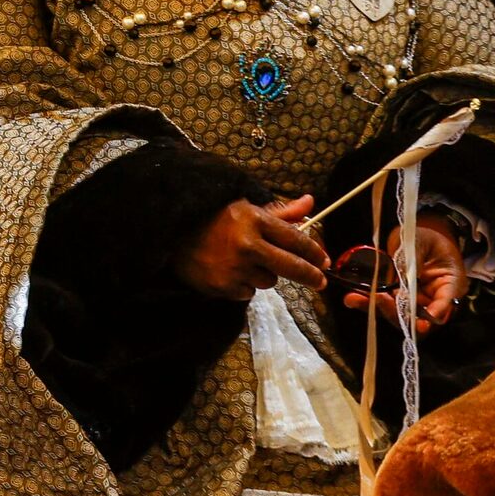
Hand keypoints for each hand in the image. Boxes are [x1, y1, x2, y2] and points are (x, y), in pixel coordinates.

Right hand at [177, 195, 326, 300]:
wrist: (170, 233)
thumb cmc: (213, 219)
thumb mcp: (246, 208)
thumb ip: (281, 211)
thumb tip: (311, 203)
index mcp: (254, 220)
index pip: (296, 239)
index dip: (315, 252)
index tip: (324, 261)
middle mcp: (247, 244)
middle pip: (292, 266)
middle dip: (311, 275)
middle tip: (320, 281)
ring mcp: (235, 268)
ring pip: (269, 281)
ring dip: (264, 275)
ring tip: (245, 262)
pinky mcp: (223, 286)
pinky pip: (248, 292)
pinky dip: (243, 285)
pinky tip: (230, 272)